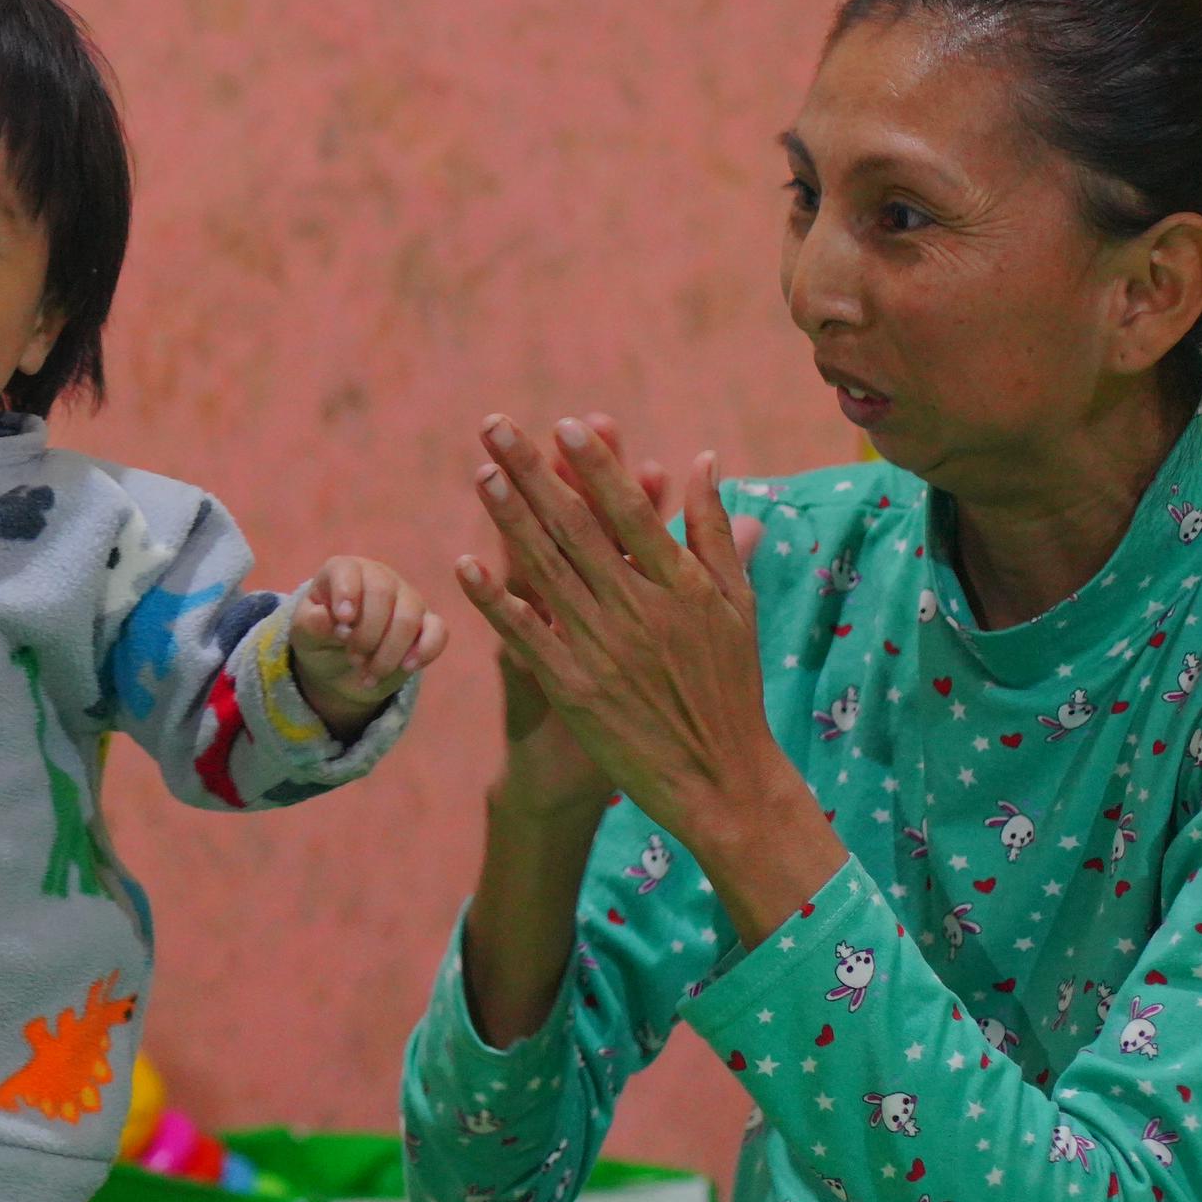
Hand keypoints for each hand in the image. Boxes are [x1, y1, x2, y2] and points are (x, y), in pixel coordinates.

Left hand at [286, 555, 446, 732]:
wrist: (340, 666)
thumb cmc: (320, 638)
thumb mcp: (304, 634)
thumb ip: (311, 624)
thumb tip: (325, 618)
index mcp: (345, 572)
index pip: (349, 571)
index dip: (347, 594)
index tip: (343, 622)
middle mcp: (380, 578)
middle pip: (382, 593)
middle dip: (367, 633)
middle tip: (353, 658)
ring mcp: (407, 599)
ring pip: (410, 614)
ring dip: (390, 650)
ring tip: (370, 673)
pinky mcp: (427, 625)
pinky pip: (438, 631)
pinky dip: (425, 651)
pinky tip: (406, 668)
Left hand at [483, 420, 741, 840]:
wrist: (720, 777)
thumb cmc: (731, 686)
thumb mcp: (736, 605)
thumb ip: (716, 532)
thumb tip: (704, 460)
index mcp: (680, 584)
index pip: (630, 511)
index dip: (596, 466)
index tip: (566, 424)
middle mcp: (639, 608)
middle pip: (578, 528)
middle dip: (534, 473)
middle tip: (496, 427)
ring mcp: (603, 648)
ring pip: (547, 571)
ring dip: (509, 521)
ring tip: (480, 475)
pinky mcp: (573, 688)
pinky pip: (526, 636)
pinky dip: (496, 600)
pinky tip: (464, 565)